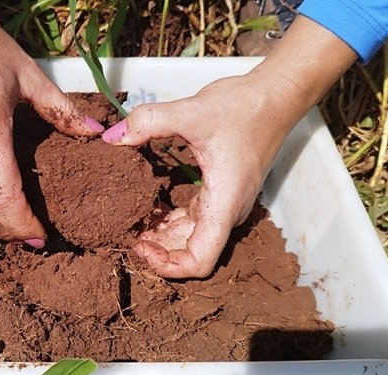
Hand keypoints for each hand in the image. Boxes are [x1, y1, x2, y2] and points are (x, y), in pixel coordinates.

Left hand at [102, 16, 355, 277]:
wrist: (275, 95)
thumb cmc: (244, 107)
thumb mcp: (192, 111)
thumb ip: (149, 121)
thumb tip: (112, 137)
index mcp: (223, 204)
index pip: (200, 261)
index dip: (168, 265)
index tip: (140, 246)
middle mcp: (227, 212)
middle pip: (191, 254)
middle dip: (158, 252)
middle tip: (125, 234)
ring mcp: (225, 204)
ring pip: (191, 238)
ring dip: (162, 238)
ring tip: (131, 224)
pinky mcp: (220, 192)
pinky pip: (193, 220)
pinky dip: (169, 221)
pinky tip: (148, 208)